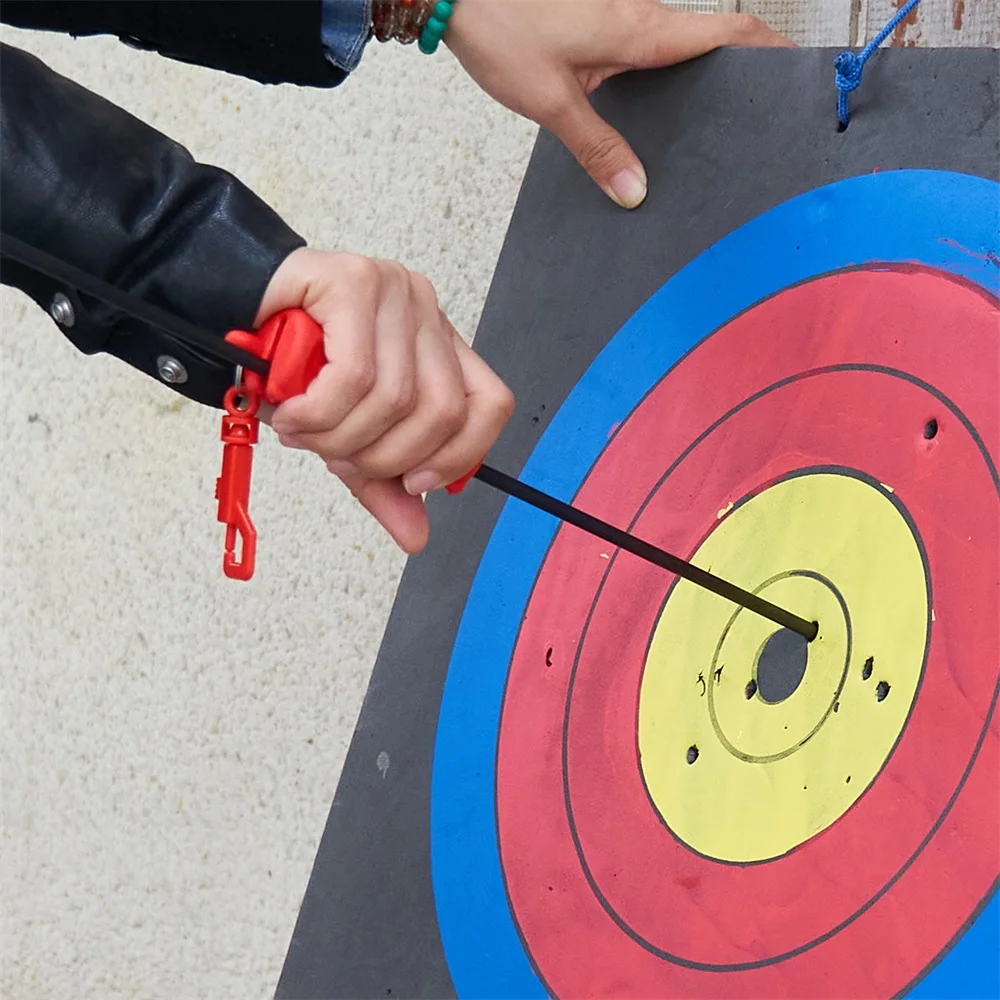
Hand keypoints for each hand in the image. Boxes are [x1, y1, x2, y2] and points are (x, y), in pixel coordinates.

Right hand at [258, 247, 513, 552]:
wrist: (227, 308)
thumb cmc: (289, 364)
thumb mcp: (347, 434)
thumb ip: (383, 482)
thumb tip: (415, 536)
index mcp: (437, 347)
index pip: (490, 404)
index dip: (460, 455)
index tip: (415, 482)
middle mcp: (424, 314)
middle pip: (441, 411)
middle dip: (383, 457)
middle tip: (336, 456)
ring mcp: (393, 292)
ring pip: (394, 398)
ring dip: (338, 437)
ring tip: (301, 432)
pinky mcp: (352, 280)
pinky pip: (352, 375)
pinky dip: (318, 413)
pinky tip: (293, 414)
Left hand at [445, 0, 792, 207]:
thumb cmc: (501, 29)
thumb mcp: (551, 102)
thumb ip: (596, 148)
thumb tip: (635, 190)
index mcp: (641, 31)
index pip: (730, 31)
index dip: (772, 48)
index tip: (801, 71)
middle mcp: (640, 16)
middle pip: (714, 36)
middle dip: (748, 65)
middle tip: (765, 106)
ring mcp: (621, 15)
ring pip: (682, 39)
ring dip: (707, 68)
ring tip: (721, 113)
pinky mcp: (599, 21)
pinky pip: (650, 44)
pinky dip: (670, 69)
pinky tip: (659, 105)